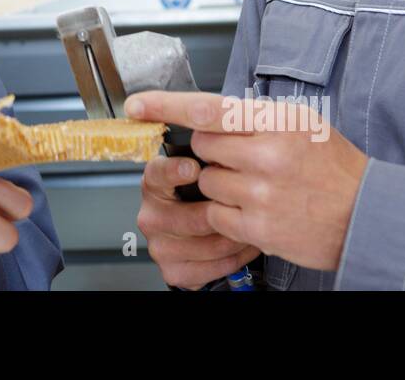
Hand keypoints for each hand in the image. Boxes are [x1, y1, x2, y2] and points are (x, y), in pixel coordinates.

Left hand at [126, 91, 368, 270]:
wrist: (367, 215)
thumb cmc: (333, 166)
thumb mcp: (301, 122)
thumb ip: (254, 116)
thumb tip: (208, 113)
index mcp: (276, 122)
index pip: (208, 108)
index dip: (166, 105)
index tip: (137, 105)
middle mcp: (267, 156)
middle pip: (203, 146)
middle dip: (214, 151)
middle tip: (243, 157)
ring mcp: (261, 194)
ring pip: (207, 181)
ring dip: (221, 183)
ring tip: (256, 185)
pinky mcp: (258, 228)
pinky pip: (216, 214)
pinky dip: (227, 211)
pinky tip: (255, 207)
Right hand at [136, 153, 261, 287]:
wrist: (190, 237)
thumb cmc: (199, 197)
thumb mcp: (199, 169)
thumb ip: (208, 155)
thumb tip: (229, 134)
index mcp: (154, 184)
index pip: (158, 174)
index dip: (175, 171)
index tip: (193, 168)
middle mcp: (151, 215)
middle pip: (193, 218)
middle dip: (225, 214)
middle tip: (248, 205)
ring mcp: (160, 245)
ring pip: (209, 245)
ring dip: (237, 236)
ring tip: (253, 224)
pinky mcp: (173, 270)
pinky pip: (214, 267)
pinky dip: (236, 257)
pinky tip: (244, 244)